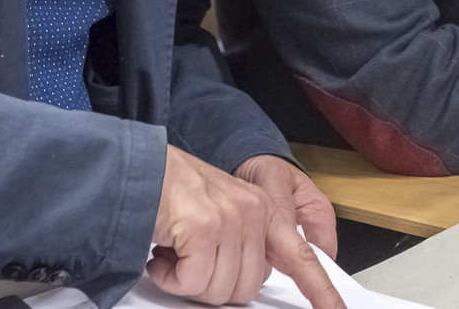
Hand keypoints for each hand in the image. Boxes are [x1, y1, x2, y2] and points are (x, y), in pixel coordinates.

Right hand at [149, 146, 345, 308]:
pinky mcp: (204, 226)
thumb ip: (244, 243)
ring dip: (187, 280)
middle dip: (212, 286)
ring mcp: (231, 218)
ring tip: (174, 251)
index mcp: (265, 211)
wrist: (138, 167)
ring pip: (218, 289)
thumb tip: (253, 281)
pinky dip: (170, 276)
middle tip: (189, 261)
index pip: (301, 257)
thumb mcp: (222, 213)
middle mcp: (254, 212)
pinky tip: (163, 251)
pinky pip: (192, 280)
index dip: (320, 291)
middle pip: (246, 289)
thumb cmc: (174, 194)